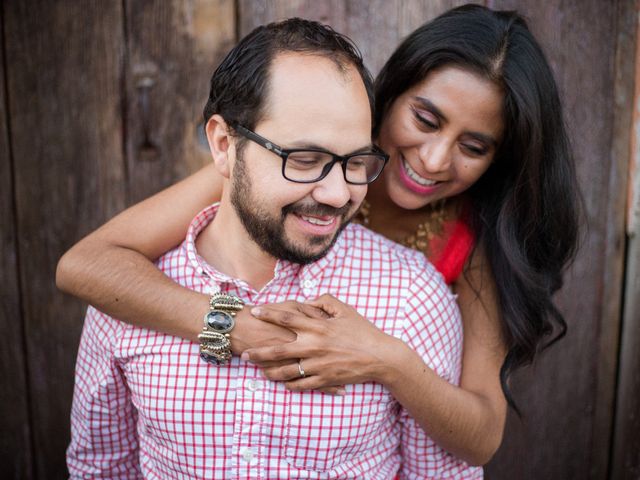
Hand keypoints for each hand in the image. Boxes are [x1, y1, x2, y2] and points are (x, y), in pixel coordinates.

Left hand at [242, 294, 397, 391]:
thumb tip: (308, 301)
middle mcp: (314, 346)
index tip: (255, 311)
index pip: (287, 318)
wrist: (380, 357)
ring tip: (259, 371)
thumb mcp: (345, 310)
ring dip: (270, 372)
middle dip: (259, 351)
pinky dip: (290, 384)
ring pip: (287, 371)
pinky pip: (302, 384)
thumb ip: (324, 301)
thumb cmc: (363, 331)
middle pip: (279, 349)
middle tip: (245, 353)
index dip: (269, 313)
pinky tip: (282, 382)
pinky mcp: (325, 379)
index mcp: (318, 326)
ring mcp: (319, 365)